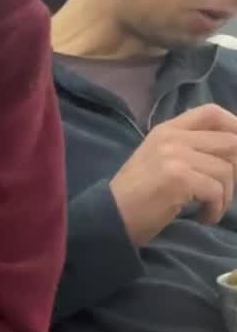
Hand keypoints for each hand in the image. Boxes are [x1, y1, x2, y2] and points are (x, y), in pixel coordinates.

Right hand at [110, 105, 236, 243]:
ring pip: (226, 170)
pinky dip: (216, 209)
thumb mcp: (159, 162)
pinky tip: (205, 218)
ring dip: (226, 196)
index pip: (211, 113)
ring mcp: (174, 156)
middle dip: (236, 170)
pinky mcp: (178, 178)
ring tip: (211, 210)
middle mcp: (172, 137)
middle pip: (230, 141)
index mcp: (167, 130)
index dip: (235, 126)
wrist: (108, 218)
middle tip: (225, 191)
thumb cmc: (134, 197)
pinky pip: (216, 190)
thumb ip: (188, 151)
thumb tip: (231, 154)